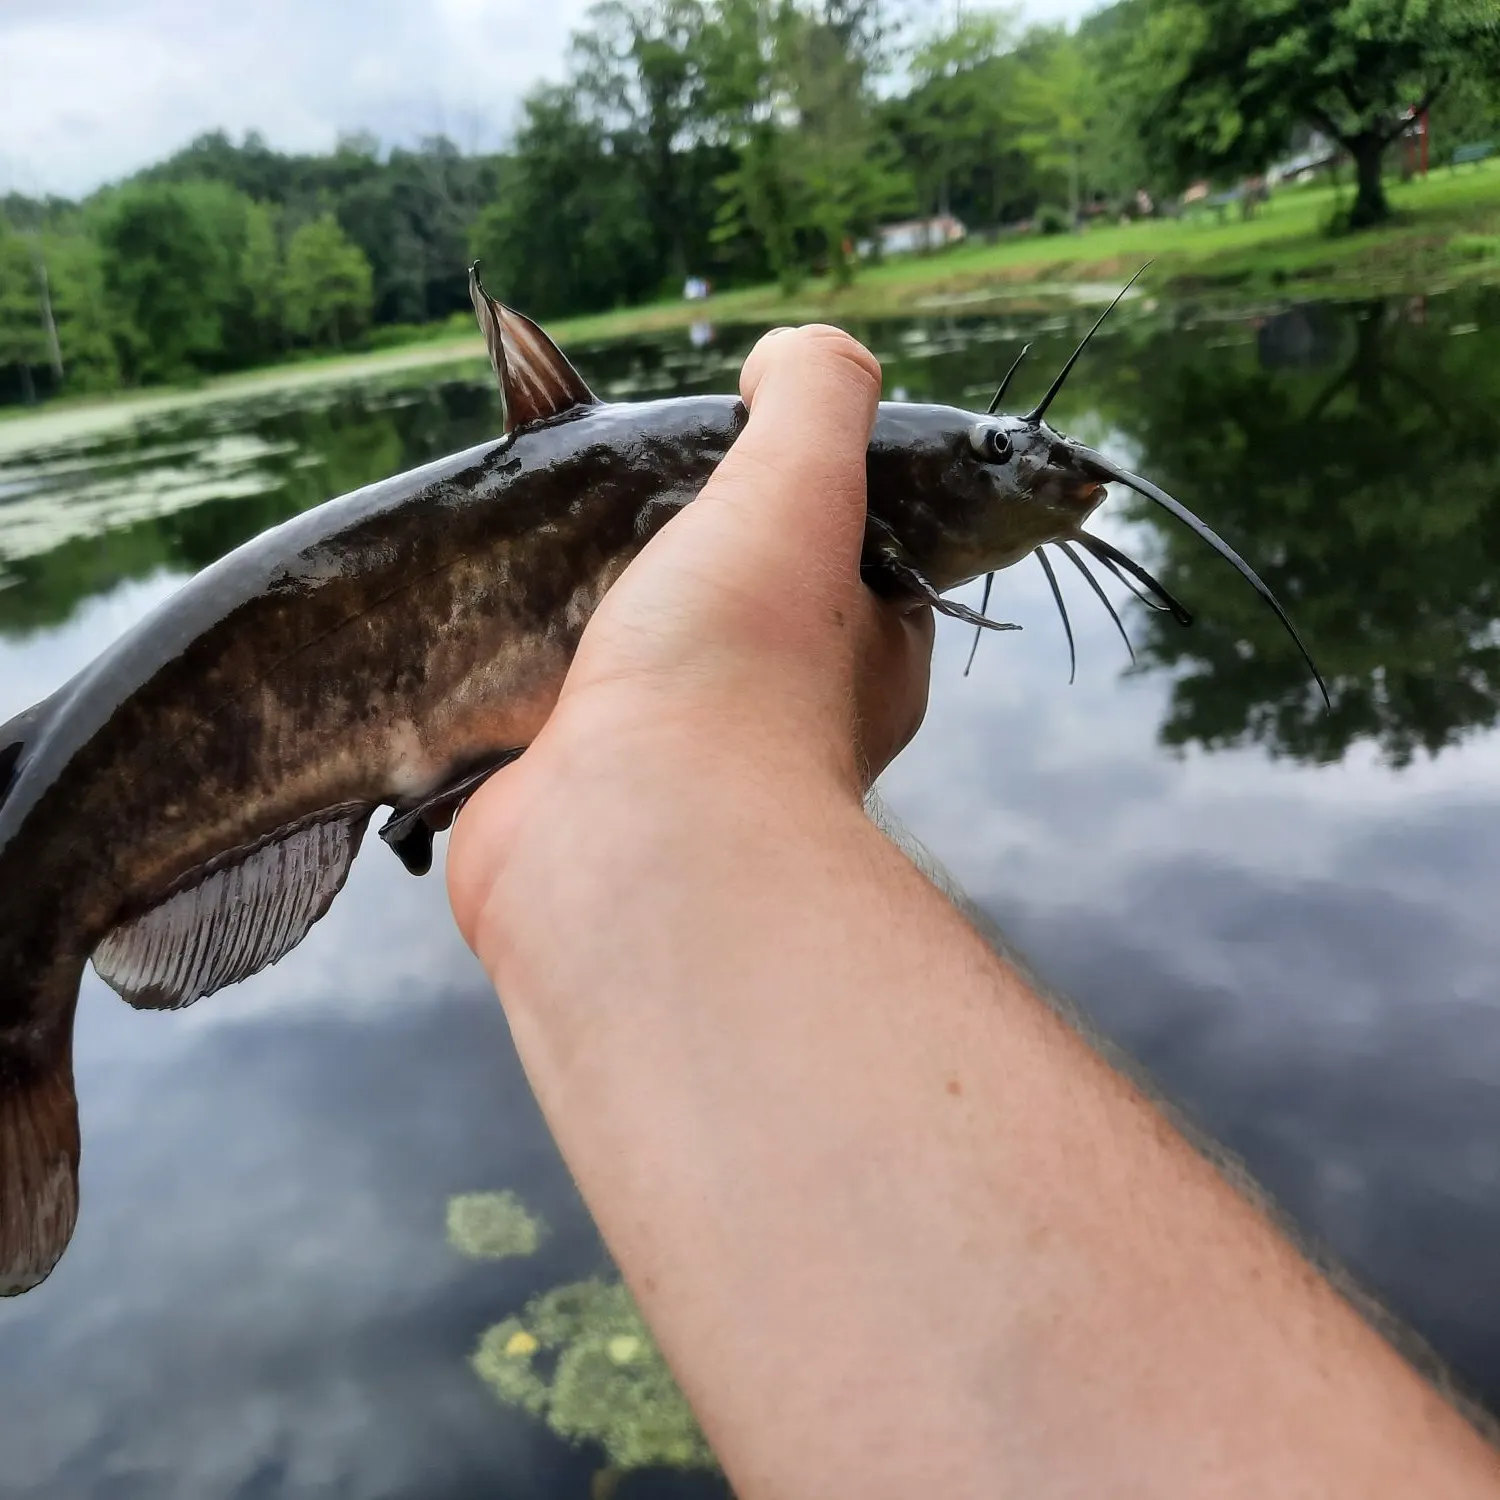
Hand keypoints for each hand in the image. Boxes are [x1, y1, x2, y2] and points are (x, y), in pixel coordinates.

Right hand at [449, 324, 933, 945]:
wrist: (628, 838)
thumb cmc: (738, 666)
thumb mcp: (804, 480)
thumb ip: (818, 391)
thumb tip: (790, 357)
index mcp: (865, 659)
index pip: (856, 558)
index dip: (805, 499)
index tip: (740, 461)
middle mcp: (782, 720)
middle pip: (732, 603)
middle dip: (677, 555)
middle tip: (624, 512)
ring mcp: (680, 767)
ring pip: (635, 660)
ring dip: (590, 616)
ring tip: (544, 561)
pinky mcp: (582, 797)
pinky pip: (554, 718)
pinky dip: (523, 679)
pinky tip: (495, 636)